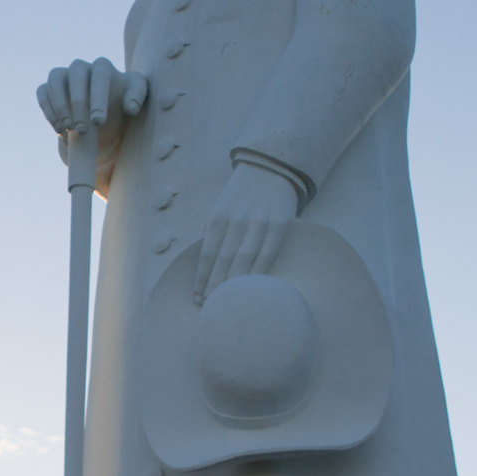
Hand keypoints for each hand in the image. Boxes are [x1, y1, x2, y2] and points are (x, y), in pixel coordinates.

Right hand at [36, 58, 147, 141]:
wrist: (103, 121)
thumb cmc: (121, 107)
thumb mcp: (137, 101)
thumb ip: (138, 97)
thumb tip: (130, 107)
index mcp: (103, 67)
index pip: (100, 75)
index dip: (98, 98)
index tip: (98, 122)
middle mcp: (81, 67)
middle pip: (77, 74)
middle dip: (78, 102)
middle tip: (83, 129)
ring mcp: (62, 76)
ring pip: (55, 80)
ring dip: (60, 105)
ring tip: (68, 129)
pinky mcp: (48, 87)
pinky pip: (43, 92)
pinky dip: (48, 109)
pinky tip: (59, 129)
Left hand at [193, 162, 300, 301]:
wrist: (269, 169)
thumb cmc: (240, 195)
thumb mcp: (220, 208)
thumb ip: (212, 234)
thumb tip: (205, 266)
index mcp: (218, 216)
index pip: (207, 254)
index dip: (202, 278)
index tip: (197, 296)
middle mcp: (237, 220)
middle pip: (223, 261)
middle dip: (215, 286)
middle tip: (210, 306)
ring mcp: (259, 223)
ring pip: (245, 260)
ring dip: (235, 283)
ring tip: (227, 301)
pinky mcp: (279, 225)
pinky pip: (267, 254)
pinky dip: (258, 273)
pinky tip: (252, 287)